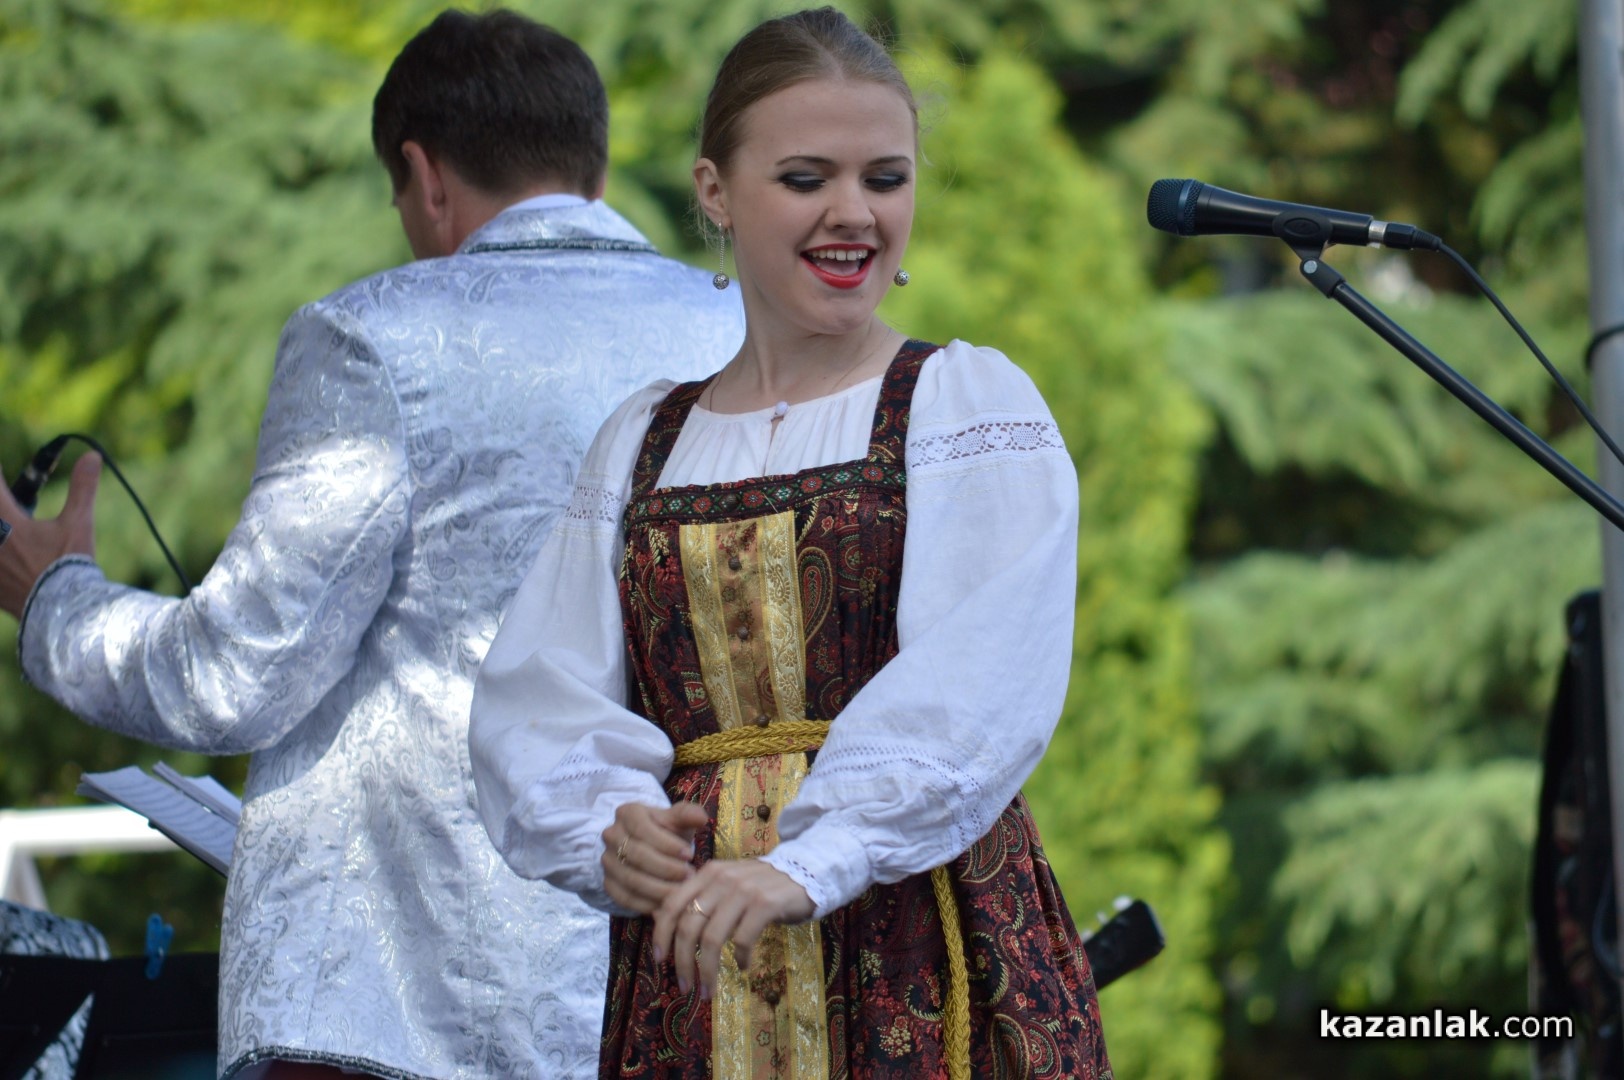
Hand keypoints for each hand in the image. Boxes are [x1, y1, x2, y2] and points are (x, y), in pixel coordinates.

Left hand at [0, 452, 100, 618]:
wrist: (62, 610)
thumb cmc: (68, 564)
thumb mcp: (78, 523)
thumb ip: (82, 488)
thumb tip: (92, 456)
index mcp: (7, 520)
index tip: (3, 475)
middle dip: (0, 505)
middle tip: (8, 506)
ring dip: (0, 528)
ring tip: (10, 533)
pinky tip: (9, 562)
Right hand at [601, 801, 707, 914]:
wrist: (650, 848)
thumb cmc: (667, 832)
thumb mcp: (678, 820)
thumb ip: (688, 815)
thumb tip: (701, 818)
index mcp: (627, 813)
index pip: (642, 829)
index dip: (667, 844)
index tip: (689, 855)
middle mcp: (611, 836)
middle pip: (637, 855)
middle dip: (666, 868)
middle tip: (689, 876)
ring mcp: (607, 861)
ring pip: (632, 879)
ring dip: (660, 889)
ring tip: (682, 891)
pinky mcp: (608, 883)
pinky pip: (626, 898)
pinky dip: (648, 904)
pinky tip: (668, 904)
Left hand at [654, 858, 813, 999]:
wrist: (805, 873)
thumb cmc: (761, 886)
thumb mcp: (728, 885)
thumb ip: (703, 899)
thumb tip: (668, 930)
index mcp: (707, 873)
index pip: (672, 904)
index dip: (661, 935)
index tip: (659, 960)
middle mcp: (722, 878)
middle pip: (689, 927)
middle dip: (682, 962)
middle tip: (684, 987)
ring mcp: (744, 890)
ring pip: (712, 938)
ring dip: (707, 971)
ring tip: (709, 990)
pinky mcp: (765, 903)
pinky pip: (742, 940)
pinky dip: (740, 959)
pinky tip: (743, 966)